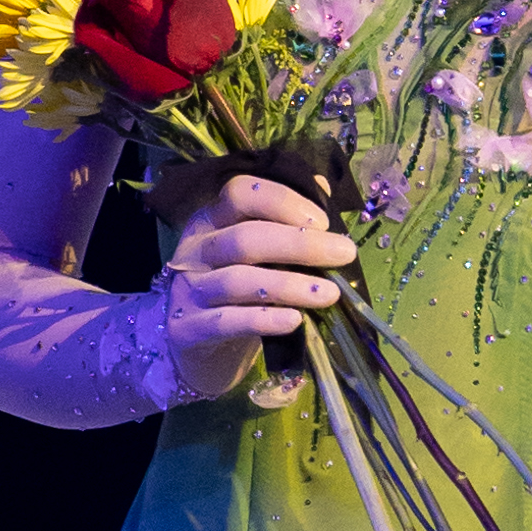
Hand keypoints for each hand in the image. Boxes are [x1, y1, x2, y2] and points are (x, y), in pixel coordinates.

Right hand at [162, 173, 356, 405]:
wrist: (199, 344)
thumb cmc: (238, 290)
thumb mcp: (259, 252)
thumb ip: (286, 219)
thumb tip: (322, 186)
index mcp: (213, 218)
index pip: (240, 194)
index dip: (282, 202)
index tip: (323, 222)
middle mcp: (196, 248)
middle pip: (245, 238)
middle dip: (300, 244)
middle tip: (345, 254)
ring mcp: (188, 289)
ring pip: (237, 281)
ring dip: (288, 286)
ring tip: (330, 294)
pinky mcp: (186, 329)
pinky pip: (227, 322)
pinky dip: (263, 320)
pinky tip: (294, 320)